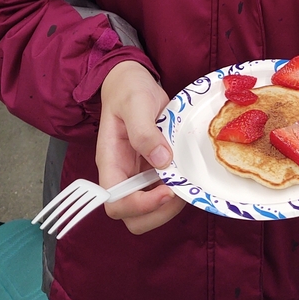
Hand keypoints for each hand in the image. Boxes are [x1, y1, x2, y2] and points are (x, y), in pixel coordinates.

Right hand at [97, 60, 184, 233]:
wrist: (132, 82)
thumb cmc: (129, 91)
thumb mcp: (136, 104)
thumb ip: (145, 132)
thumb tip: (163, 161)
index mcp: (110, 162)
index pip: (115, 203)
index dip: (140, 205)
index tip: (166, 191)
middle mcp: (122, 174)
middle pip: (132, 217)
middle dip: (158, 213)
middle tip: (180, 192)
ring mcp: (137, 174)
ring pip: (149, 211)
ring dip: (170, 206)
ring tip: (187, 183)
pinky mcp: (152, 169)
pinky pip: (163, 192)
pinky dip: (177, 191)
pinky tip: (188, 175)